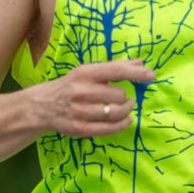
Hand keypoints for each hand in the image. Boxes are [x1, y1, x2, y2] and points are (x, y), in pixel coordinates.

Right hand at [41, 60, 155, 137]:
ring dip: (125, 110)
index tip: (151, 75)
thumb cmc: (71, 85)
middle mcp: (81, 91)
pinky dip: (122, 124)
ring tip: (125, 107)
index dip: (136, 73)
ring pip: (116, 112)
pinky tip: (125, 120)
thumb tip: (141, 63)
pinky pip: (109, 129)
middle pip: (119, 95)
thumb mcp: (88, 72)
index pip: (116, 71)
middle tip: (124, 98)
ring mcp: (80, 111)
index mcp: (85, 73)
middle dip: (126, 97)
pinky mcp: (80, 128)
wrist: (42, 105)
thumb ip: (115, 67)